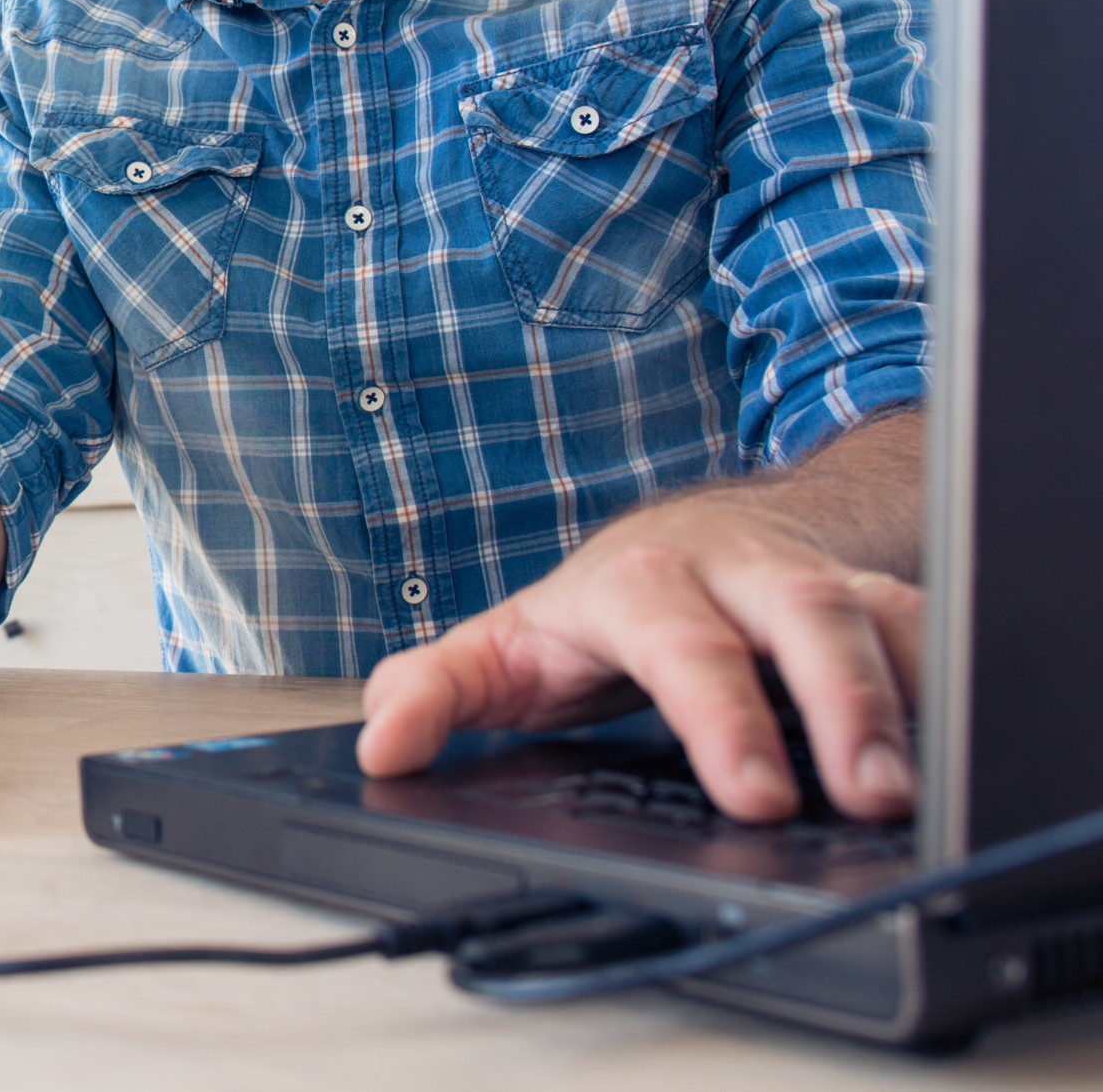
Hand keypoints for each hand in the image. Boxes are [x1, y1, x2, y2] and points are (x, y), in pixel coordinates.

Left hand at [354, 489, 924, 822]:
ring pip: (873, 616)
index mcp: (637, 583)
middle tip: (858, 796)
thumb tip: (381, 742)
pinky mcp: (866, 600)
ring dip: (904, 696)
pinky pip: (922, 626)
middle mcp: (731, 570)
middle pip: (797, 616)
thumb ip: (433, 691)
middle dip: (836, 703)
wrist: (684, 535)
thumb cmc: (592, 611)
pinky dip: (943, 678)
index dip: (719, 713)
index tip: (752, 797)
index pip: (679, 641)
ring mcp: (805, 579)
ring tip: (910, 790)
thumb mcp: (501, 648)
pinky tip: (951, 743)